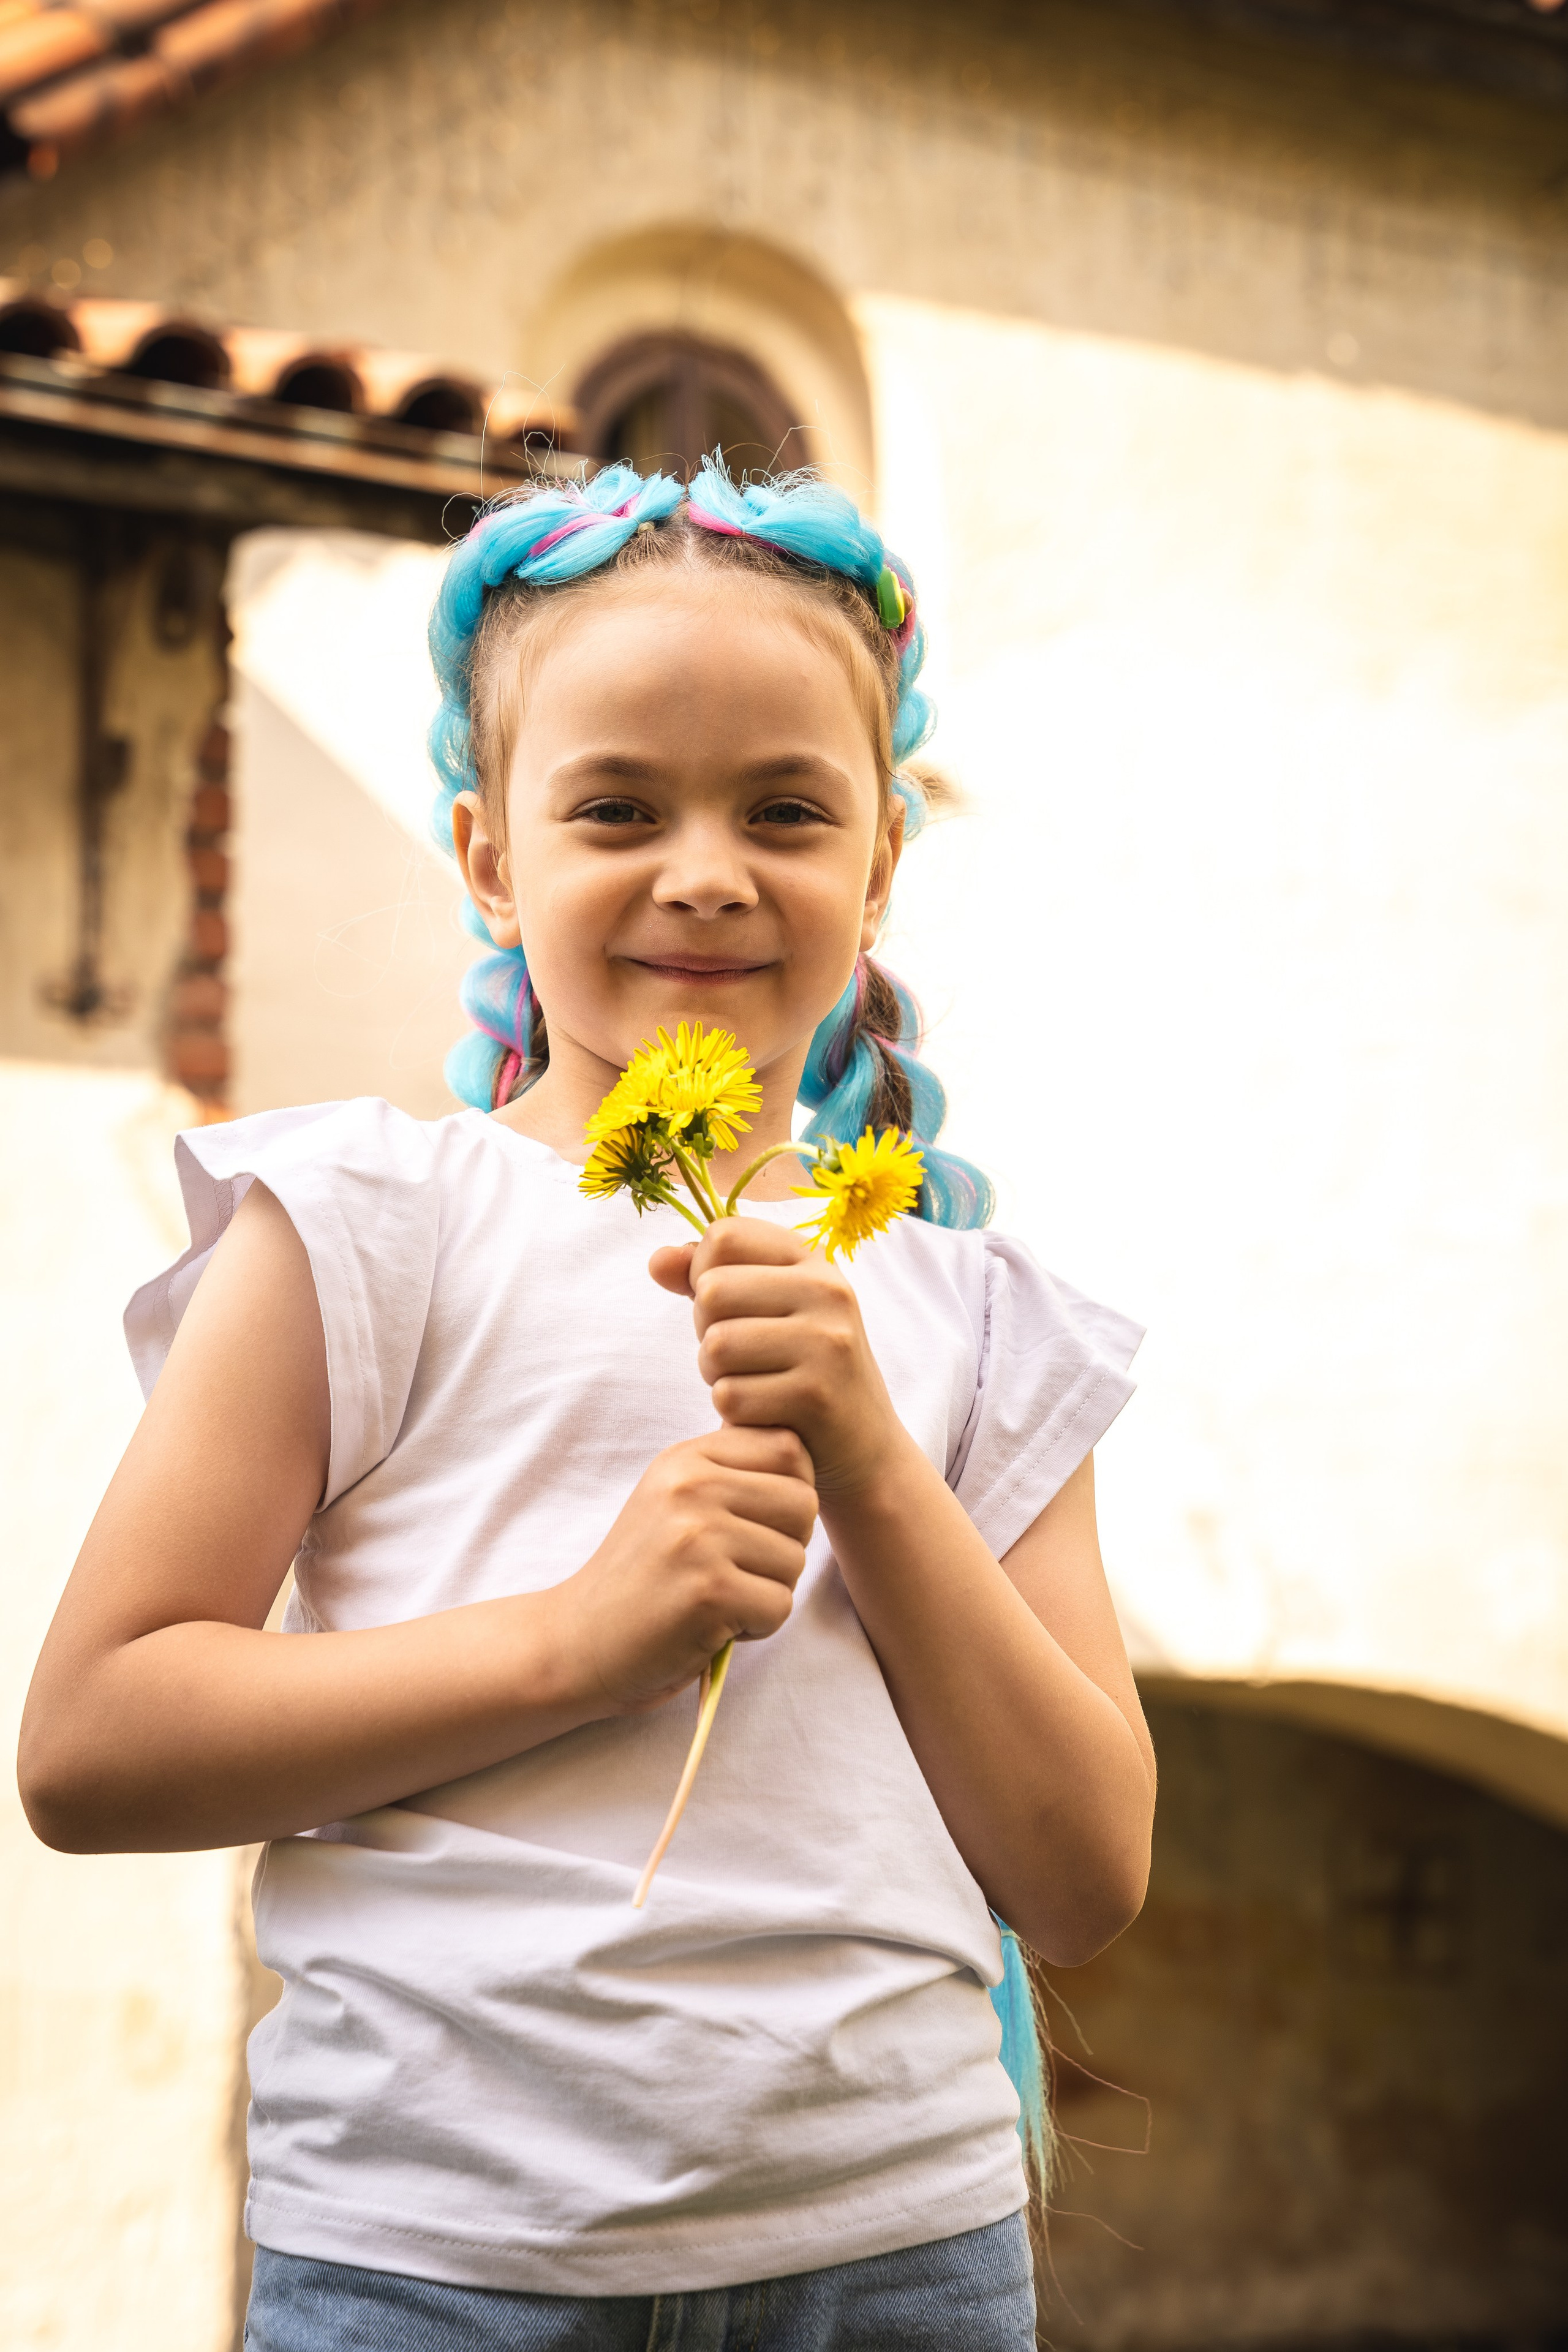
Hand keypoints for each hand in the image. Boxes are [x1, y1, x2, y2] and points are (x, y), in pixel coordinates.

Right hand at [556, 1425, 816, 1713]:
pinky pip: (779, 1606)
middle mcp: (691, 1488)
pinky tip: (713, 1625)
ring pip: (795, 1559)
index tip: (754, 1525)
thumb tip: (803, 1448)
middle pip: (804, 1503)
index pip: (790, 1447)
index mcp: (687, 1459)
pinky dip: (756, 1627)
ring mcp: (698, 1538)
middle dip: (786, 1546)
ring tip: (718, 1598)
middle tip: (738, 1570)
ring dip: (768, 1591)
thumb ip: (729, 1471)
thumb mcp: (674, 1501)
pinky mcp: (707, 1592)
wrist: (580, 1641)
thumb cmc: (644, 1575)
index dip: (791, 1493)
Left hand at [649, 1220, 907, 1496]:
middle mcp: (828, 1290)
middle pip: (712, 1291)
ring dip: (717, 1375)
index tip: (731, 1308)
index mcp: (814, 1259)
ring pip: (716, 1345)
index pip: (723, 1236)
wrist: (864, 1445)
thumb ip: (707, 1276)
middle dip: (707, 1330)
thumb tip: (656, 1262)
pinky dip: (734, 1413)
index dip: (704, 1274)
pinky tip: (765, 1414)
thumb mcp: (765, 1309)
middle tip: (741, 1357)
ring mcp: (826, 1341)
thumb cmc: (799, 1368)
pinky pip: (730, 1396)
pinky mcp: (815, 1395)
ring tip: (753, 1383)